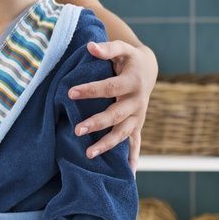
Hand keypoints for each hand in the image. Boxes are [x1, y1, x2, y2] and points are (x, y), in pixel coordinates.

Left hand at [69, 40, 156, 169]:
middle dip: (97, 123)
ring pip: (123, 133)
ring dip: (108, 144)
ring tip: (89, 154)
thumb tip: (90, 47)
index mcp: (132, 82)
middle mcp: (137, 102)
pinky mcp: (137, 125)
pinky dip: (133, 158)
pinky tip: (129, 173)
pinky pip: (136, 143)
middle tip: (77, 130)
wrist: (148, 69)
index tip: (70, 92)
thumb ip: (107, 48)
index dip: (91, 90)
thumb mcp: (122, 49)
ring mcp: (138, 116)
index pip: (109, 87)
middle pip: (116, 115)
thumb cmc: (128, 58)